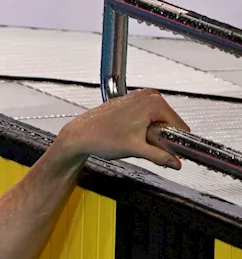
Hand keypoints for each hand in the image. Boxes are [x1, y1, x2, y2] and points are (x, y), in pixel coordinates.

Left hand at [55, 89, 190, 168]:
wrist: (80, 135)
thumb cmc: (100, 137)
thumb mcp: (135, 149)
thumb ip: (160, 156)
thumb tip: (176, 162)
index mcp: (154, 103)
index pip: (179, 125)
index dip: (175, 142)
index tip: (170, 153)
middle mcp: (149, 95)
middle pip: (169, 122)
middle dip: (161, 137)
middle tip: (143, 145)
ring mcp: (140, 96)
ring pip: (158, 120)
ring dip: (152, 133)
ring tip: (134, 139)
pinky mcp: (132, 101)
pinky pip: (148, 116)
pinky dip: (143, 127)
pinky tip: (129, 133)